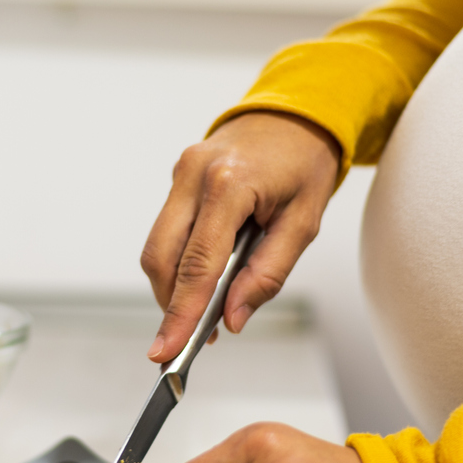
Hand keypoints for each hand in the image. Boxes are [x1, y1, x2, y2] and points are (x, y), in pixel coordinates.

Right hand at [141, 111, 339, 361]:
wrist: (296, 113)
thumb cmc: (305, 164)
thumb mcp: (304, 223)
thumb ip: (268, 273)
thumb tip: (234, 317)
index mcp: (230, 184)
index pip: (197, 263)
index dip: (181, 312)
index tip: (167, 349)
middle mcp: (195, 175)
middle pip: (162, 258)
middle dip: (170, 305)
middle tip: (185, 341)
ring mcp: (181, 174)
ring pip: (157, 247)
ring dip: (174, 286)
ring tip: (204, 312)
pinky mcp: (178, 178)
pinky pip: (167, 230)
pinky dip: (179, 262)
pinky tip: (204, 279)